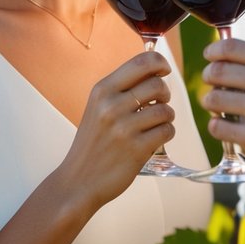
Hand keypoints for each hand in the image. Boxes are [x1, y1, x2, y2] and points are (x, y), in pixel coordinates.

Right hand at [66, 52, 174, 207]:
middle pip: (157, 84)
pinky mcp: (136, 150)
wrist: (77, 181)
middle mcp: (111, 106)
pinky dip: (166, 133)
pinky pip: (167, 131)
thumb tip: (156, 71)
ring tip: (157, 123)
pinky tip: (155, 138)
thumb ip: (122, 89)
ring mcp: (124, 128)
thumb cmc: (93, 143)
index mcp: (102, 90)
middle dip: (165, 93)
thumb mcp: (97, 107)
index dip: (160, 62)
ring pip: (165, 110)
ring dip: (167, 116)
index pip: (141, 62)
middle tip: (159, 103)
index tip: (164, 70)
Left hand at [201, 39, 244, 181]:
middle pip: (216, 72)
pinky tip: (227, 126)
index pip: (229, 48)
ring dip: (212, 103)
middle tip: (213, 84)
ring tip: (221, 107)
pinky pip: (216, 126)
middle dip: (209, 77)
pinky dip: (217, 126)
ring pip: (212, 99)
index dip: (213, 52)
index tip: (209, 57)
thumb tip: (228, 56)